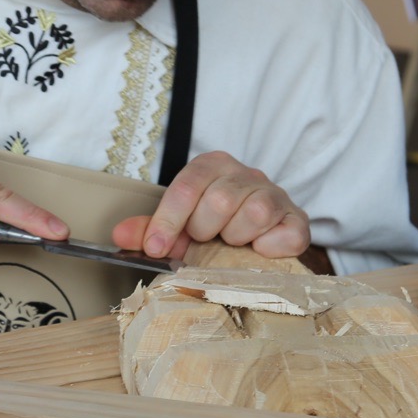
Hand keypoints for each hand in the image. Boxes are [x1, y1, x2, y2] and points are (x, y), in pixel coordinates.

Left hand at [109, 152, 309, 259]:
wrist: (260, 243)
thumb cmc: (216, 231)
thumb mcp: (179, 228)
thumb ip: (150, 230)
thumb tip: (119, 236)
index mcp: (213, 166)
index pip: (188, 185)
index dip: (168, 219)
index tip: (156, 247)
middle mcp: (246, 174)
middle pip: (219, 199)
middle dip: (205, 230)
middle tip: (206, 241)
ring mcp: (276, 194)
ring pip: (255, 212)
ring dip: (237, 238)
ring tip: (232, 244)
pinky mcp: (298, 220)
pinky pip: (287, 234)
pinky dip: (269, 248)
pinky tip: (259, 251)